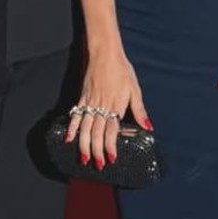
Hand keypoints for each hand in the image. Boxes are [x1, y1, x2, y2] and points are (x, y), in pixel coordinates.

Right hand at [65, 48, 150, 170]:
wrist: (105, 54)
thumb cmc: (122, 70)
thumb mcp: (135, 90)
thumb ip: (140, 110)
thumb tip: (149, 127)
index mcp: (116, 105)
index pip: (112, 131)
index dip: (111, 146)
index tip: (112, 159)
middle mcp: (101, 106)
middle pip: (96, 132)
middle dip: (97, 150)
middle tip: (98, 164)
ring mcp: (90, 102)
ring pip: (85, 127)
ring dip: (84, 144)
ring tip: (84, 158)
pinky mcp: (82, 98)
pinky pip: (76, 115)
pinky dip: (71, 128)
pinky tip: (69, 139)